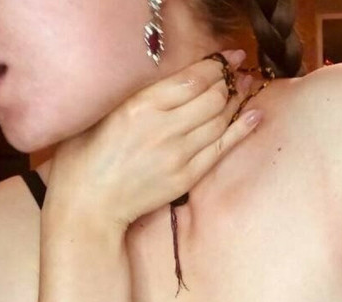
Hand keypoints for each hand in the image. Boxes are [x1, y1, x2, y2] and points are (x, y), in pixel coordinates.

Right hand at [44, 49, 260, 231]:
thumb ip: (141, 96)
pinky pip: (221, 148)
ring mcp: (178, 154)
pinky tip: (254, 114)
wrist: (89, 204)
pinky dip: (241, 129)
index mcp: (140, 106)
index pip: (193, 79)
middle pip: (213, 97)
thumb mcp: (107, 113)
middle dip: (229, 81)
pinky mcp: (186, 176)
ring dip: (237, 101)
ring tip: (246, 87)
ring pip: (220, 120)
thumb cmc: (87, 155)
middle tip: (238, 72)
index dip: (216, 65)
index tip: (228, 56)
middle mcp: (163, 128)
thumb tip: (178, 81)